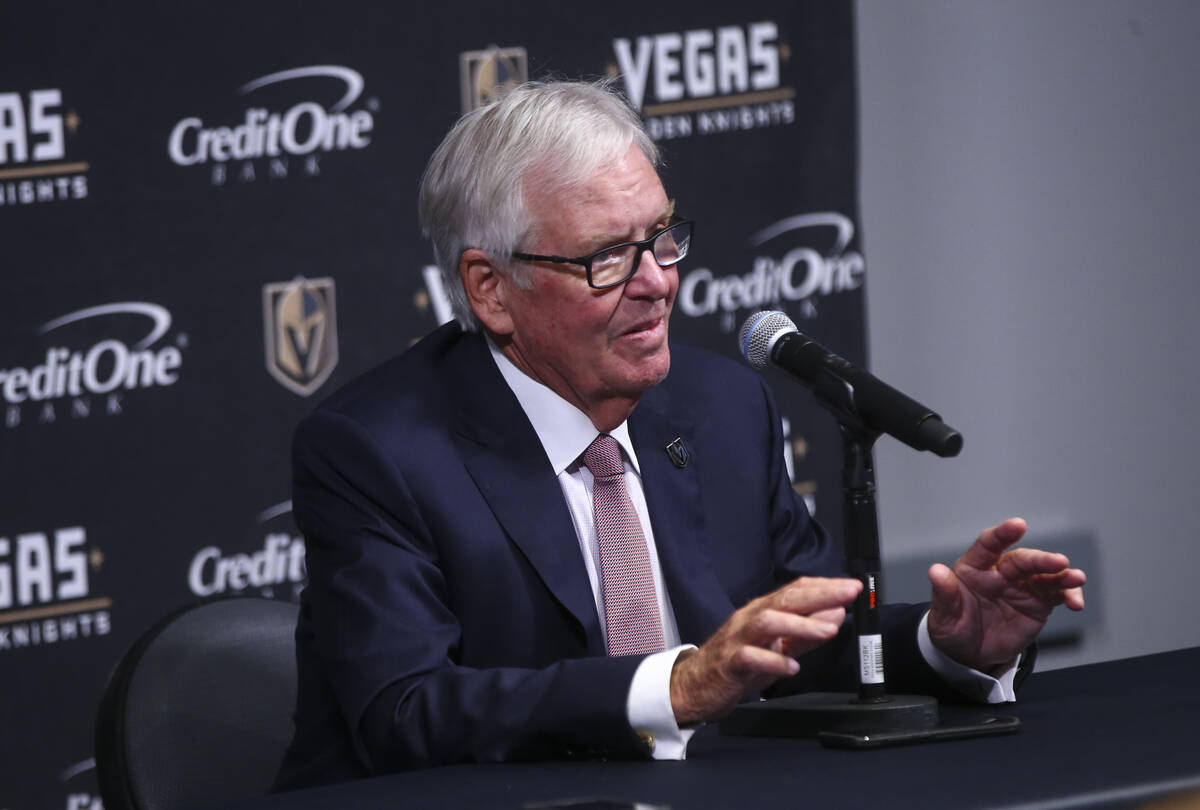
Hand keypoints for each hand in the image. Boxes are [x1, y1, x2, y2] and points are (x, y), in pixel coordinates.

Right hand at [669, 576, 860, 725]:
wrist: (694, 686)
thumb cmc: (739, 663)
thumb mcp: (779, 647)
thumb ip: (807, 632)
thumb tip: (836, 613)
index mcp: (763, 611)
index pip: (795, 590)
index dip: (825, 586)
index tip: (852, 587)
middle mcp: (750, 619)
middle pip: (784, 599)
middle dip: (818, 595)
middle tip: (847, 595)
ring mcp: (738, 639)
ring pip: (767, 622)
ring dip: (800, 624)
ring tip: (828, 630)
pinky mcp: (729, 663)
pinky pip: (750, 658)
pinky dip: (773, 661)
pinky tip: (792, 667)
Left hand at [927, 518, 1085, 674]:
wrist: (970, 653)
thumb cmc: (952, 628)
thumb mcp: (943, 617)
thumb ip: (944, 595)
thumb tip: (935, 571)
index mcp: (974, 569)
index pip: (988, 545)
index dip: (1002, 534)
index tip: (1018, 525)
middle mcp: (1000, 573)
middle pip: (1022, 560)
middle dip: (1041, 560)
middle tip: (1059, 562)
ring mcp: (1021, 586)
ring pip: (1045, 575)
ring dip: (1062, 575)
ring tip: (1076, 578)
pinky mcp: (1038, 603)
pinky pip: (1056, 594)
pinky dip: (1069, 595)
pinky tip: (1076, 603)